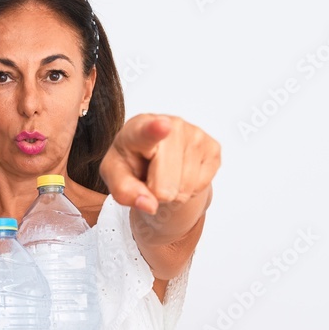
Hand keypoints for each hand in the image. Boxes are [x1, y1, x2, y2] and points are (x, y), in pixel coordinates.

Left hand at [99, 114, 220, 217]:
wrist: (154, 157)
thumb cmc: (132, 162)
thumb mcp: (115, 177)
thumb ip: (124, 191)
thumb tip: (149, 205)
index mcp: (138, 129)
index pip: (147, 131)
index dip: (155, 130)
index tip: (163, 126)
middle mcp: (171, 124)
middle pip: (165, 185)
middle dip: (157, 192)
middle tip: (151, 178)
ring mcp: (195, 134)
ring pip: (185, 188)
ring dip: (173, 193)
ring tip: (166, 175)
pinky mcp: (213, 147)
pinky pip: (201, 186)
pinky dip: (190, 190)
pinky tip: (181, 174)